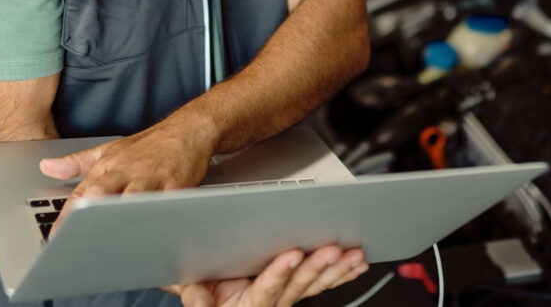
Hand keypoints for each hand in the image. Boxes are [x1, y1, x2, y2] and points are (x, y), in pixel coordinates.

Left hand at [39, 116, 217, 232]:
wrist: (190, 129)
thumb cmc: (151, 144)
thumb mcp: (110, 150)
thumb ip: (77, 162)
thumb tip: (47, 167)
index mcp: (110, 166)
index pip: (83, 193)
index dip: (67, 216)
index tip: (56, 237)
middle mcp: (129, 171)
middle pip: (103, 193)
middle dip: (88, 217)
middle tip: (76, 240)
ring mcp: (153, 177)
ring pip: (134, 198)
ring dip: (122, 217)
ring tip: (110, 240)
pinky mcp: (178, 183)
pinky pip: (166, 203)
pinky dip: (159, 217)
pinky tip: (153, 231)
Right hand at [165, 246, 368, 306]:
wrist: (211, 296)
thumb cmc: (204, 287)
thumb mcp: (192, 289)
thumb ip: (194, 294)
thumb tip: (200, 303)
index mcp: (246, 303)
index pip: (265, 289)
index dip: (279, 273)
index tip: (293, 255)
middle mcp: (271, 301)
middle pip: (297, 286)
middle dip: (317, 268)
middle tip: (334, 250)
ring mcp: (286, 296)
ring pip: (314, 285)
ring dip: (337, 270)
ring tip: (354, 255)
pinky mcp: (296, 289)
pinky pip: (322, 284)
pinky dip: (341, 274)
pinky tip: (357, 265)